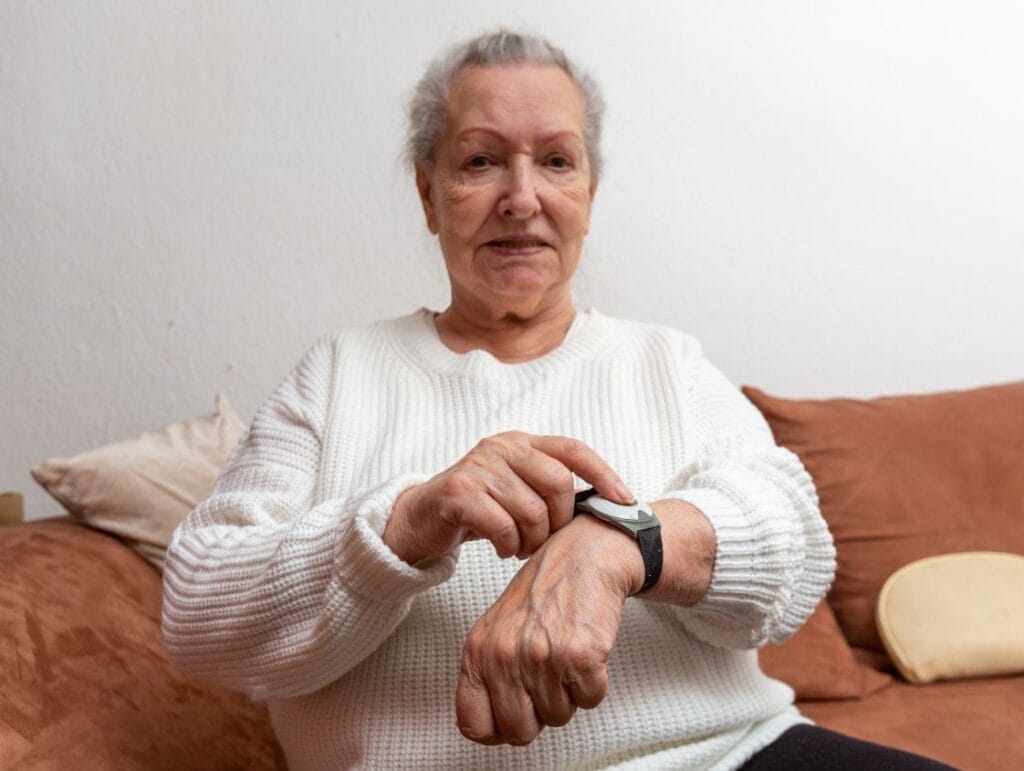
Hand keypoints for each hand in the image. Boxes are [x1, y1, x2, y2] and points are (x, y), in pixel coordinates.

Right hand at [383, 432, 632, 563]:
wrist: (422, 519)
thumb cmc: (479, 508)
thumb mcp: (517, 490)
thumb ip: (550, 489)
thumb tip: (605, 505)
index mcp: (522, 442)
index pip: (573, 450)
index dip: (604, 474)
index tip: (626, 501)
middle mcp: (502, 447)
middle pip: (558, 484)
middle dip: (559, 522)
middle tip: (545, 542)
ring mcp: (478, 467)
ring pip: (531, 511)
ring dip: (531, 541)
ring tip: (520, 548)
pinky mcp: (458, 491)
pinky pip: (502, 526)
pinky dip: (507, 545)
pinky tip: (502, 549)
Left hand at [455, 515, 637, 745]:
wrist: (583, 556)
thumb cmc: (542, 594)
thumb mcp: (497, 630)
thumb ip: (487, 675)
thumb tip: (491, 727)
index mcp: (478, 652)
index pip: (473, 724)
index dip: (497, 728)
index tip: (512, 716)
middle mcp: (504, 656)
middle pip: (518, 733)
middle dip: (537, 715)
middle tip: (546, 681)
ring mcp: (541, 658)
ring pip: (558, 718)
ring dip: (568, 693)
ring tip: (565, 654)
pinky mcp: (580, 657)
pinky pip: (590, 700)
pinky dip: (594, 682)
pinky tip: (586, 650)